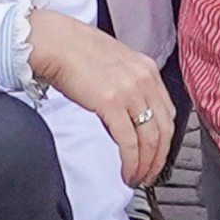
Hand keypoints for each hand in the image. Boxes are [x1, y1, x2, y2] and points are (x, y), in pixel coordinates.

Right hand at [24, 7, 175, 187]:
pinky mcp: (112, 104)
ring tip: (137, 178)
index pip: (167, 112)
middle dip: (159, 158)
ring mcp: (130, 91)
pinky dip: (131, 163)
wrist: (52, 42)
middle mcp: (144, 79)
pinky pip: (130, 143)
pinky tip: (127, 172)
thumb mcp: (113, 62)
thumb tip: (126, 111)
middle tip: (151, 174)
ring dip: (146, 165)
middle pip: (164, 129)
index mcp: (146, 68)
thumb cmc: (73, 50)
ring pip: (150, 140)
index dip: (165, 139)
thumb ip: (127, 84)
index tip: (157, 154)